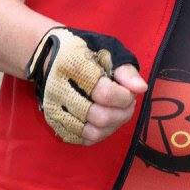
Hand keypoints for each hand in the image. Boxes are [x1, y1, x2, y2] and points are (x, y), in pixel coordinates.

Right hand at [25, 27, 146, 144]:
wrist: (48, 56)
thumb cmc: (84, 51)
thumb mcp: (107, 51)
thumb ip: (125, 70)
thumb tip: (141, 88)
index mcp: (74, 66)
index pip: (105, 94)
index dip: (124, 97)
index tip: (129, 93)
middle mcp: (60, 90)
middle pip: (100, 117)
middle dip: (122, 114)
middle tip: (127, 104)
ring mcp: (55, 109)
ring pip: (92, 132)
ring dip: (112, 126)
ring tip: (117, 112)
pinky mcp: (54, 122)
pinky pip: (81, 139)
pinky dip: (98, 134)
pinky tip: (104, 121)